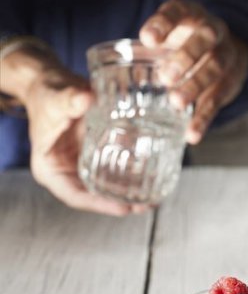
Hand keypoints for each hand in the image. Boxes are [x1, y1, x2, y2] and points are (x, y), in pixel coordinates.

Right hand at [2, 47, 137, 214]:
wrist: (50, 84)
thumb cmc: (47, 95)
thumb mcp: (54, 99)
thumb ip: (69, 100)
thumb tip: (87, 98)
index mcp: (50, 169)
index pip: (75, 196)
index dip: (100, 205)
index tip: (124, 209)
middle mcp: (67, 172)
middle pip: (94, 196)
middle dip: (120, 204)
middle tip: (147, 206)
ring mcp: (82, 165)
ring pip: (106, 185)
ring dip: (129, 193)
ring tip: (155, 197)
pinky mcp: (95, 154)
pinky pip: (113, 168)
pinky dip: (130, 173)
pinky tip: (151, 175)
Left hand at [139, 0, 247, 143]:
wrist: (228, 49)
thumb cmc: (183, 44)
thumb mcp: (167, 37)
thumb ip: (145, 51)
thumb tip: (99, 87)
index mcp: (190, 14)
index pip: (178, 11)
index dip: (164, 24)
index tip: (147, 39)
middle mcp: (212, 30)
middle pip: (204, 39)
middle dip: (185, 57)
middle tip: (165, 77)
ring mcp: (226, 54)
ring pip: (215, 67)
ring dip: (196, 85)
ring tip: (176, 103)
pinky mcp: (231, 81)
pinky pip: (220, 99)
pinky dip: (205, 118)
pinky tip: (191, 134)